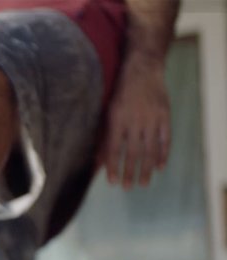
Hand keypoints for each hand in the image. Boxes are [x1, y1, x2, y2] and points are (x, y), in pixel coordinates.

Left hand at [98, 52, 171, 188]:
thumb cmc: (120, 93)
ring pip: (150, 149)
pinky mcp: (165, 116)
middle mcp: (135, 121)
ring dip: (146, 169)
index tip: (112, 182)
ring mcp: (152, 118)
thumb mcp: (107, 112)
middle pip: (133, 153)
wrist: (143, 69)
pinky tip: (160, 167)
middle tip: (128, 188)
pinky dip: (163, 154)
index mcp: (117, 120)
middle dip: (130, 172)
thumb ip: (103, 135)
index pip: (114, 149)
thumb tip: (96, 160)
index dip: (113, 167)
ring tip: (143, 183)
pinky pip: (165, 139)